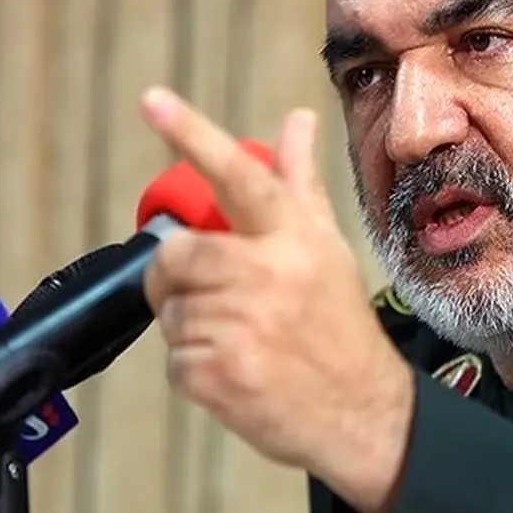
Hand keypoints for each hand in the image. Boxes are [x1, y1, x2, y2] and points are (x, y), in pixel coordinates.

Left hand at [139, 87, 414, 512]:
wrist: (359, 412)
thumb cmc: (337, 322)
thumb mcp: (326, 247)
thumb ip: (300, 183)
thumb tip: (297, 119)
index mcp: (293, 238)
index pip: (239, 176)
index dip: (193, 135)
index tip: (152, 100)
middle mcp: (268, 276)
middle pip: (175, 254)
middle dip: (177, 275)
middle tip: (209, 292)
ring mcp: (241, 328)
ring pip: (171, 311)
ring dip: (192, 326)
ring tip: (239, 338)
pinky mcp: (217, 375)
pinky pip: (173, 359)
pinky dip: (194, 368)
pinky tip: (236, 369)